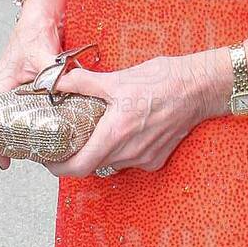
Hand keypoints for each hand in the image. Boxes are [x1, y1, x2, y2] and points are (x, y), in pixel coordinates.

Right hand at [0, 8, 64, 169]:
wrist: (43, 15)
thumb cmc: (33, 30)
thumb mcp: (41, 54)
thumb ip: (50, 72)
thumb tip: (57, 87)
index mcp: (1, 85)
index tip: (4, 162)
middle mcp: (9, 90)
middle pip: (8, 124)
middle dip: (17, 143)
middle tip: (32, 159)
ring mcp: (23, 91)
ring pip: (24, 120)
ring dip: (33, 135)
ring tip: (46, 151)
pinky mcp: (37, 89)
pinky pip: (39, 110)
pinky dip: (47, 121)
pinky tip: (60, 131)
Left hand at [50, 50, 222, 179]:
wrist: (199, 88)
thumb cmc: (163, 81)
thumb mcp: (117, 79)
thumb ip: (82, 82)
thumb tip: (54, 80)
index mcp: (116, 133)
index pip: (78, 166)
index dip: (58, 167)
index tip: (48, 158)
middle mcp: (130, 152)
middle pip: (92, 166)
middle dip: (75, 158)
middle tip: (64, 145)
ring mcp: (145, 158)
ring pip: (111, 164)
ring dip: (99, 153)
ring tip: (92, 135)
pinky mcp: (157, 159)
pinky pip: (130, 162)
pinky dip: (120, 152)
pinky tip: (121, 134)